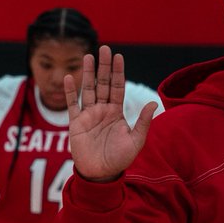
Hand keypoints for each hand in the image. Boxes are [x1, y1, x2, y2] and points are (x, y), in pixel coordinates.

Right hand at [64, 46, 158, 181]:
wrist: (101, 174)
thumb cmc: (119, 160)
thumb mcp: (135, 141)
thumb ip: (143, 122)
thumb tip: (154, 104)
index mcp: (116, 112)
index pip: (118, 87)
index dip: (118, 72)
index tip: (118, 56)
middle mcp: (102, 110)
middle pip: (103, 83)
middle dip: (104, 66)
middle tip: (104, 48)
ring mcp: (88, 115)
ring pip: (88, 89)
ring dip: (87, 73)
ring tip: (88, 56)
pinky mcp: (76, 123)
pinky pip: (72, 104)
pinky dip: (69, 92)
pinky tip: (69, 78)